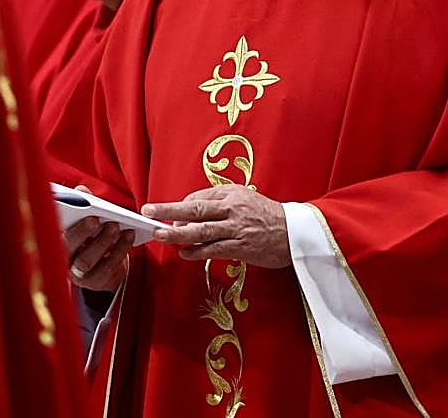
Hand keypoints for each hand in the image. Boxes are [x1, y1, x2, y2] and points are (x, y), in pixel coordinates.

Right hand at [64, 186, 133, 290]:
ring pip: (86, 261)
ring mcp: (77, 274)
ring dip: (103, 242)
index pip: (52, 232)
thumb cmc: (93, 235)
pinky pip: (106, 269)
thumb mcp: (87, 218)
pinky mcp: (95, 283)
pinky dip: (119, 251)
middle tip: (96, 219)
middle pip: (67, 248)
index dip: (59, 221)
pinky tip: (129, 236)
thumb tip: (82, 189)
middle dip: (81, 232)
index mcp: (56, 241)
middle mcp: (62, 259)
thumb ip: (83, 202)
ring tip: (117, 226)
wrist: (105, 265)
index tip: (70, 210)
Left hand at [142, 184, 289, 268]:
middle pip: (196, 208)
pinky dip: (196, 252)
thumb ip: (221, 202)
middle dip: (169, 210)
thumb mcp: (246, 199)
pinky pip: (213, 250)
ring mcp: (237, 228)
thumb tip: (192, 208)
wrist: (297, 233)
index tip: (166, 212)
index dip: (181, 205)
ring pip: (201, 230)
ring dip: (178, 233)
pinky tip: (184, 254)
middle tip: (149, 211)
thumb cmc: (268, 216)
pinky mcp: (241, 247)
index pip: (200, 196)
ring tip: (160, 234)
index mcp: (233, 194)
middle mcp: (233, 208)